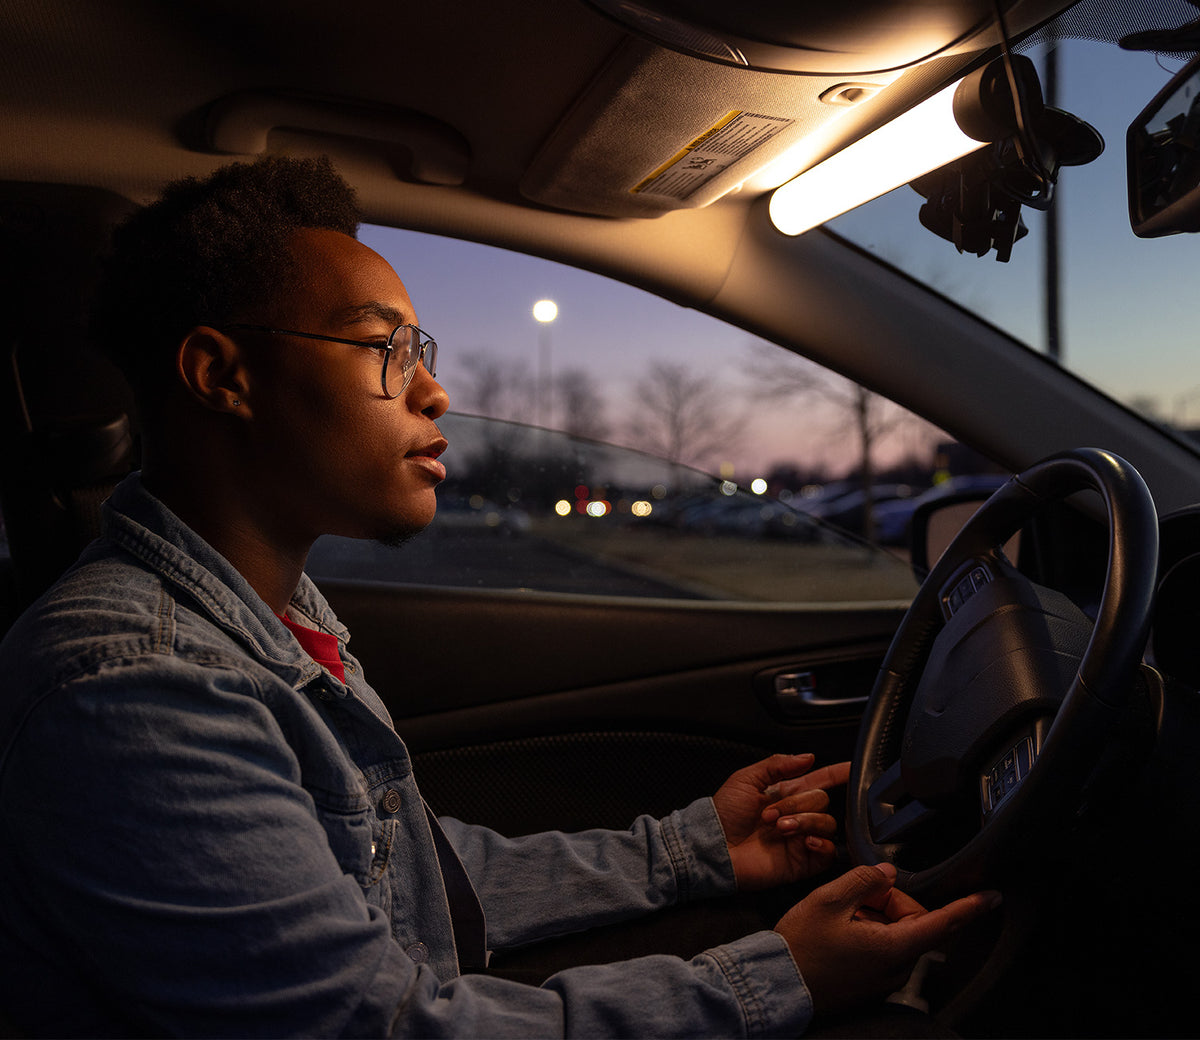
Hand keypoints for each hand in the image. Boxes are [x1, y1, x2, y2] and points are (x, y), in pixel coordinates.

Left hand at [713, 753, 850, 890]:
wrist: (714, 846)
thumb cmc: (723, 814)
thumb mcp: (746, 779)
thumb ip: (777, 764)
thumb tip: (808, 757)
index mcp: (786, 793)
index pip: (822, 780)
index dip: (839, 773)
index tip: (853, 768)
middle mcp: (798, 814)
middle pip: (823, 800)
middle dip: (799, 804)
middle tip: (771, 813)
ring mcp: (802, 838)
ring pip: (828, 823)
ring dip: (805, 822)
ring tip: (779, 828)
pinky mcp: (803, 861)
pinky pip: (829, 852)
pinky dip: (822, 844)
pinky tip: (805, 841)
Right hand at [775, 863, 1001, 1016]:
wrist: (776, 986)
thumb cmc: (800, 947)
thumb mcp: (828, 901)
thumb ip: (864, 881)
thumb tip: (887, 872)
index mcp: (892, 947)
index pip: (942, 923)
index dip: (969, 907)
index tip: (991, 897)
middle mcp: (895, 968)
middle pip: (913, 923)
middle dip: (892, 902)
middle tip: (856, 896)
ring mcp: (883, 980)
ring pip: (896, 936)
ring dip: (876, 918)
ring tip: (841, 916)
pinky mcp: (870, 986)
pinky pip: (882, 951)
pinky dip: (868, 934)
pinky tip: (839, 932)